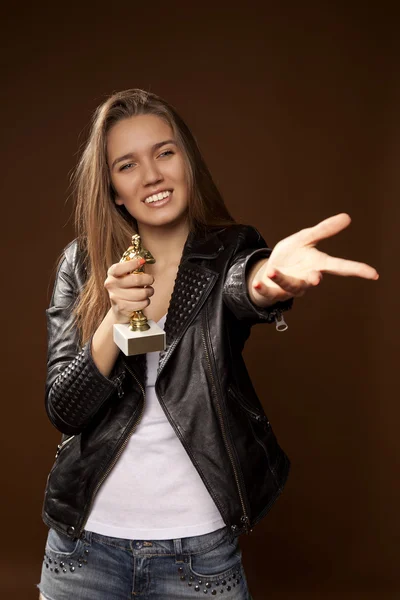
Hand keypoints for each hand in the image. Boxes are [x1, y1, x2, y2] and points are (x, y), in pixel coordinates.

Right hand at [104, 256, 154, 322]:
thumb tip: (143, 260)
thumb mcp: (126, 275)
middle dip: (148, 279)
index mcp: (112, 273)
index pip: (119, 268)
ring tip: (149, 291)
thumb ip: (133, 267)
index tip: (142, 261)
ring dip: (149, 292)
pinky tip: (144, 300)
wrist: (119, 308)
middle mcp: (111, 284)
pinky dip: (146, 301)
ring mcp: (115, 297)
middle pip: (136, 280)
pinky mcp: (122, 308)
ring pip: (142, 293)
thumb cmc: (126, 287)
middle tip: (151, 280)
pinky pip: (142, 303)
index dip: (132, 264)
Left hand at [252, 213, 378, 303]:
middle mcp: (306, 278)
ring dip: (282, 279)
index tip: (374, 274)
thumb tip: (348, 217)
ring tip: (273, 271)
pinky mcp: (274, 291)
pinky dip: (263, 287)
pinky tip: (257, 282)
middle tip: (317, 279)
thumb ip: (324, 230)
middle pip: (313, 281)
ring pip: (290, 286)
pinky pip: (269, 292)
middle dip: (313, 280)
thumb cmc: (291, 255)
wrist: (270, 270)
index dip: (357, 270)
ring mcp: (290, 287)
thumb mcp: (305, 238)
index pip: (339, 266)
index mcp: (317, 264)